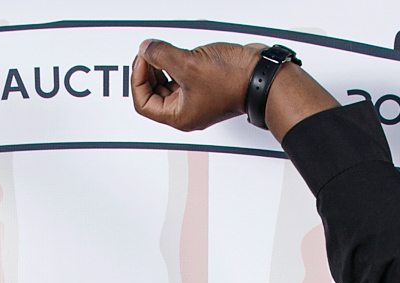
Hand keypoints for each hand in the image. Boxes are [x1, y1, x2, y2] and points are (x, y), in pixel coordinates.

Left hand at [131, 39, 336, 139]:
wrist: (261, 76)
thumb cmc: (233, 81)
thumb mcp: (188, 64)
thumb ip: (161, 56)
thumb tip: (146, 49)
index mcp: (180, 116)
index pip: (144, 103)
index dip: (138, 80)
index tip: (142, 59)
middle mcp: (187, 112)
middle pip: (153, 94)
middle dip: (147, 72)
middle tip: (148, 53)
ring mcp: (196, 99)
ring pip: (166, 85)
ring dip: (160, 67)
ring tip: (159, 51)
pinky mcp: (205, 86)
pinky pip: (181, 77)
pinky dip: (173, 65)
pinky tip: (175, 53)